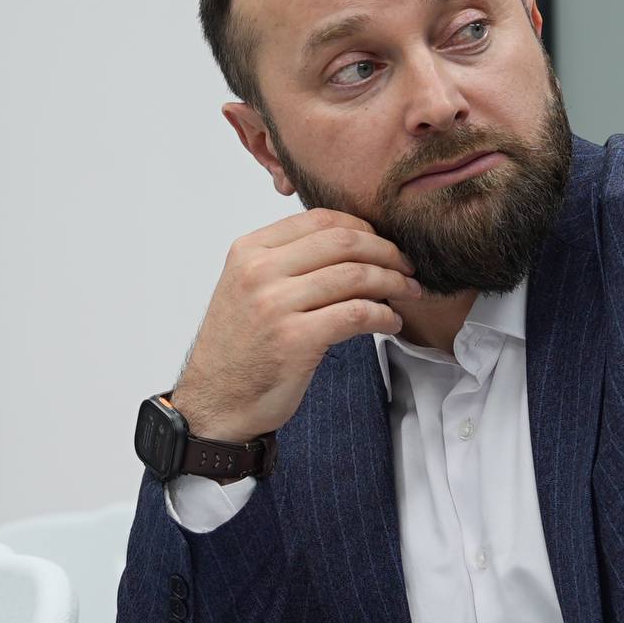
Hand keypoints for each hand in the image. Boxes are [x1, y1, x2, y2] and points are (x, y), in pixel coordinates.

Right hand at [170, 209, 423, 442]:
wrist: (215, 403)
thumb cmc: (238, 350)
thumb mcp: (249, 289)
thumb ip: (287, 262)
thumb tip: (350, 244)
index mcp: (249, 251)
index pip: (320, 219)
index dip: (364, 228)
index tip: (384, 243)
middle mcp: (259, 271)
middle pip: (343, 241)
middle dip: (386, 251)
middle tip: (407, 267)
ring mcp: (275, 305)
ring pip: (355, 275)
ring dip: (393, 283)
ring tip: (408, 293)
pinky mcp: (295, 340)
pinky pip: (356, 314)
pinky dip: (383, 316)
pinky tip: (391, 322)